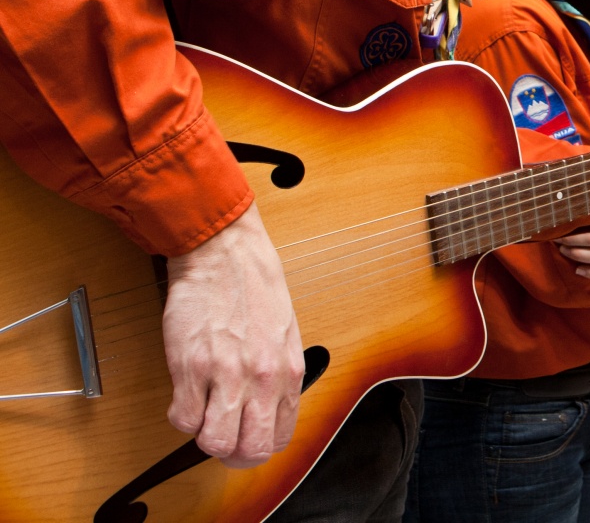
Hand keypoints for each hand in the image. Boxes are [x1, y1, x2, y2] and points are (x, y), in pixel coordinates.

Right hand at [162, 203, 304, 467]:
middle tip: (221, 438)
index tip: (246, 438)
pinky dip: (181, 416)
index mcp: (289, 371)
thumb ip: (278, 375)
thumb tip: (268, 412)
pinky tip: (186, 396)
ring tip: (203, 414)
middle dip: (234, 452)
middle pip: (250, 450)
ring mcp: (225, 375)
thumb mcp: (285, 334)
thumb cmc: (255, 288)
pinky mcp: (190, 367)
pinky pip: (182, 420)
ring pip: (214, 442)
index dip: (259, 445)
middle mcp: (261, 378)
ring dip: (205, 435)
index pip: (280, 437)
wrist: (225, 254)